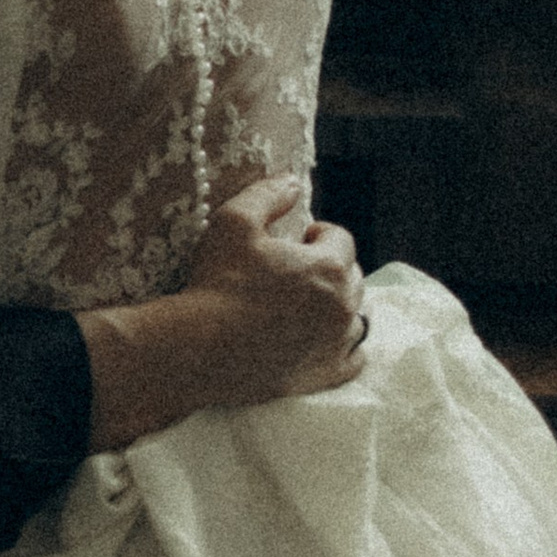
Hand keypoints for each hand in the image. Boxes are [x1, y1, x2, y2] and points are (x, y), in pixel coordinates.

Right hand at [80, 174, 365, 450]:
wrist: (200, 348)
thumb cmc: (217, 282)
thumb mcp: (234, 222)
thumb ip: (268, 195)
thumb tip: (292, 182)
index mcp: (328, 266)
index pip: (340, 238)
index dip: (317, 234)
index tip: (296, 239)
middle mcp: (343, 306)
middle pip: (352, 276)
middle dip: (331, 267)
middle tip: (295, 270)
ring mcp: (337, 344)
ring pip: (357, 317)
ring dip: (339, 305)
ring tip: (308, 303)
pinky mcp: (325, 375)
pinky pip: (354, 358)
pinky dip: (345, 346)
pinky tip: (322, 339)